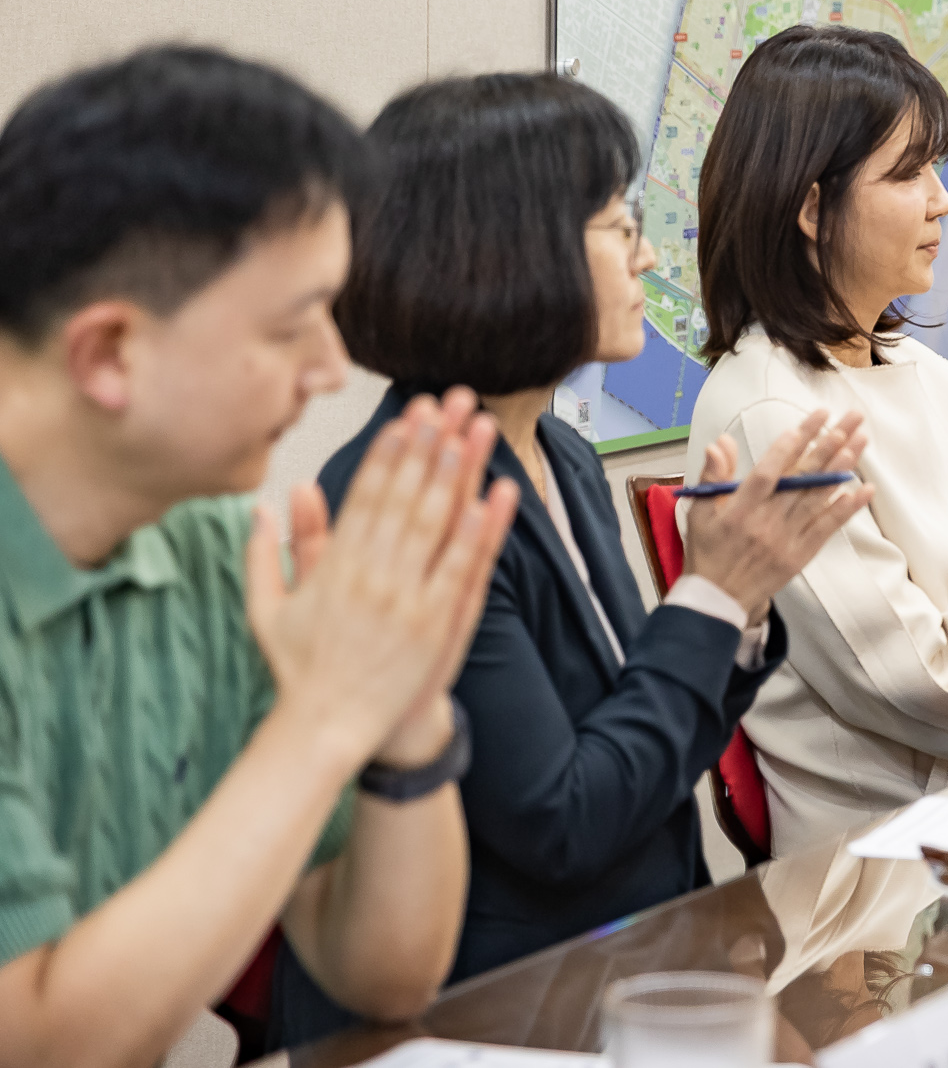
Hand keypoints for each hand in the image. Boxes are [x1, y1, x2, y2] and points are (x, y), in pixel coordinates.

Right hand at [247, 390, 519, 772]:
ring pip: (439, 523)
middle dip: (430, 445)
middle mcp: (372, 577)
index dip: (390, 451)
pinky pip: (464, 568)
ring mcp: (407, 600)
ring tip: (476, 431)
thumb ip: (271, 551)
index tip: (407, 416)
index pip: (366, 495)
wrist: (328, 728)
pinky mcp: (437, 624)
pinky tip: (494, 496)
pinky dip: (480, 531)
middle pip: (407, 496)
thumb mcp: (269, 607)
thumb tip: (272, 500)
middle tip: (450, 403)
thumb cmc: (300, 667)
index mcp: (334, 567)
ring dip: (460, 473)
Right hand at [682, 408, 873, 617]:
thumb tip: (719, 443)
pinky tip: (864, 489)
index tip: (810, 422)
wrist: (717, 600)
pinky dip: (846, 509)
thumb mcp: (700, 511)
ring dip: (842, 468)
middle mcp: (766, 522)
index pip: (768, 472)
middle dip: (827, 445)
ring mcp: (787, 539)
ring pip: (818, 497)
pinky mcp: (801, 555)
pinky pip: (827, 528)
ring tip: (860, 442)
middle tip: (849, 421)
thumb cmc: (708, 551)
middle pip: (801, 478)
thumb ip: (712, 475)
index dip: (788, 447)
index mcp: (740, 509)